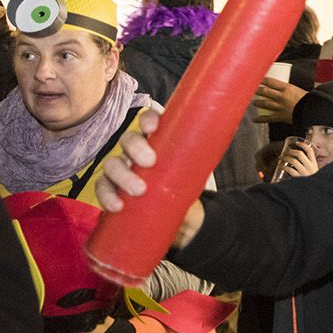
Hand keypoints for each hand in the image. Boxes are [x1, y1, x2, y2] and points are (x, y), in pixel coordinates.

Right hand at [94, 112, 205, 247]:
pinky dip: (106, 196)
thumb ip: (205, 151)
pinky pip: (103, 189)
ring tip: (139, 190)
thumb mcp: (198, 166)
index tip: (153, 128)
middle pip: (128, 139)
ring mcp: (123, 169)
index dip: (148, 119)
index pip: (149, 120)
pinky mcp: (113, 190)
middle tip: (150, 162)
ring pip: (112, 164)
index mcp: (158, 140)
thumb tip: (230, 124)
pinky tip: (116, 206)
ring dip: (122, 176)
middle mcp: (137, 150)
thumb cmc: (187, 182)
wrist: (181, 214)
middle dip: (135, 148)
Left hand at [253, 78, 305, 125]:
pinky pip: (268, 118)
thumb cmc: (309, 100)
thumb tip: (284, 89)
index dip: (262, 79)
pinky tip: (254, 119)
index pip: (270, 81)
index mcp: (286, 88)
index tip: (256, 78)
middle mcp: (281, 96)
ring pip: (264, 104)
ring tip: (253, 102)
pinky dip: (260, 119)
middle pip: (264, 92)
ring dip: (257, 103)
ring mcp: (279, 106)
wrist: (313, 111)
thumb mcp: (298, 90)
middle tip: (250, 89)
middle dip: (256, 90)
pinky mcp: (280, 116)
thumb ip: (290, 90)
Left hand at [276, 140, 318, 178]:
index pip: (310, 151)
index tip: (298, 143)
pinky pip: (289, 170)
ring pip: (293, 161)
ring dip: (285, 158)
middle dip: (291, 151)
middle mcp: (309, 166)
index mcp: (314, 164)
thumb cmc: (312, 180)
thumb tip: (300, 159)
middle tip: (286, 151)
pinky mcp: (298, 177)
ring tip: (281, 158)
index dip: (303, 145)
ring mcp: (304, 172)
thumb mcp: (314, 171)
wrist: (314, 191)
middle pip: (300, 154)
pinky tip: (281, 166)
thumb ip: (309, 166)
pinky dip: (284, 167)